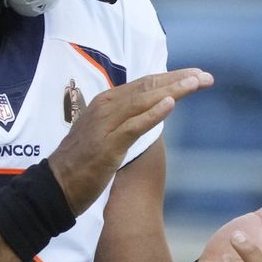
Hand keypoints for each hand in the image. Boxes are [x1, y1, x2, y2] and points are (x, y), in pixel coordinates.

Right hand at [48, 68, 212, 214]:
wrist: (56, 186)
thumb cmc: (81, 161)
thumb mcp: (104, 132)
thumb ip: (125, 119)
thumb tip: (151, 112)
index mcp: (106, 101)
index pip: (144, 84)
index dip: (171, 78)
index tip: (196, 75)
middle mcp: (106, 106)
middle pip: (148, 87)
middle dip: (179, 80)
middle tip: (205, 76)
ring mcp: (105, 124)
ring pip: (143, 100)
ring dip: (172, 90)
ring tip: (196, 82)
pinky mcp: (107, 144)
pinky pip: (134, 125)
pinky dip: (152, 113)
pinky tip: (170, 104)